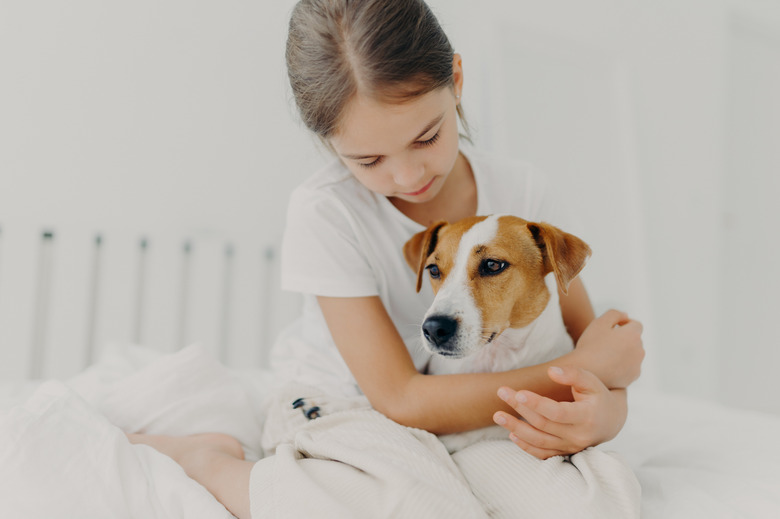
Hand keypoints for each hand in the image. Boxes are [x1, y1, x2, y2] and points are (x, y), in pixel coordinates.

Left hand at [492, 366, 626, 458]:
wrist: (610, 421)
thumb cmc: (597, 395)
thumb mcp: (590, 381)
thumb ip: (573, 374)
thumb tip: (551, 371)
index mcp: (586, 416)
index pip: (557, 412)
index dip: (537, 403)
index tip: (518, 392)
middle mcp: (579, 436)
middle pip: (543, 424)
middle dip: (519, 408)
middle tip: (502, 392)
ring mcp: (571, 447)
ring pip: (539, 441)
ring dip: (515, 429)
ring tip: (497, 416)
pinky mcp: (564, 453)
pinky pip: (542, 454)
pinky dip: (525, 446)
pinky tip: (511, 434)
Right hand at [567, 309, 643, 388]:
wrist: (584, 371)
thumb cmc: (590, 345)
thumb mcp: (599, 322)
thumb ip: (615, 314)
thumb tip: (626, 315)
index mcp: (633, 335)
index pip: (636, 324)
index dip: (624, 323)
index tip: (613, 328)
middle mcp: (639, 350)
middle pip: (635, 339)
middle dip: (624, 338)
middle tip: (605, 342)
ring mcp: (637, 365)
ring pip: (633, 354)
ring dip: (624, 351)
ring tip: (605, 354)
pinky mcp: (632, 377)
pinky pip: (630, 367)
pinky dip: (623, 365)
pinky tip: (608, 365)